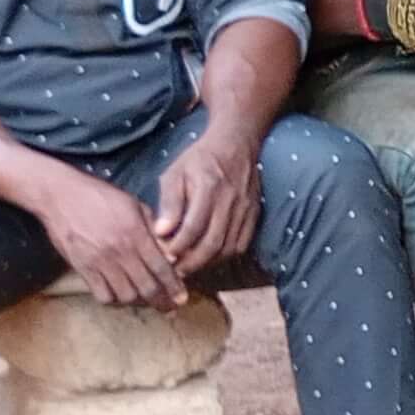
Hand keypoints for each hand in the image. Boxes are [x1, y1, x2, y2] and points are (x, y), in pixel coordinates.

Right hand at [39, 165, 183, 309]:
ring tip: (146, 301)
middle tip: (169, 308)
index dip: (174, 287)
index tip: (181, 299)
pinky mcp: (82, 268)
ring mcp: (99, 262)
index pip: (161, 268)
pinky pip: (101, 294)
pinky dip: (114, 300)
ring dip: (138, 302)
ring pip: (125, 295)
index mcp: (135, 234)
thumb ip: (154, 229)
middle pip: (146, 287)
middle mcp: (119, 251)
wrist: (60, 195)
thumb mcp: (134, 205)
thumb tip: (172, 252)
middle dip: (161, 301)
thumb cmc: (100, 196)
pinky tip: (120, 296)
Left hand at [149, 125, 263, 273]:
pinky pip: (241, 245)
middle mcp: (231, 201)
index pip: (193, 228)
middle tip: (175, 271)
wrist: (236, 144)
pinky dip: (224, 257)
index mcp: (208, 187)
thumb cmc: (199, 159)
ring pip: (228, 248)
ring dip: (208, 263)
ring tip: (189, 267)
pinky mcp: (254, 215)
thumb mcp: (175, 173)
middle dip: (191, 263)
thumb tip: (160, 232)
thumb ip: (169, 203)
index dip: (177, 247)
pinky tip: (209, 258)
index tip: (164, 256)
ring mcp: (246, 209)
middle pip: (212, 243)